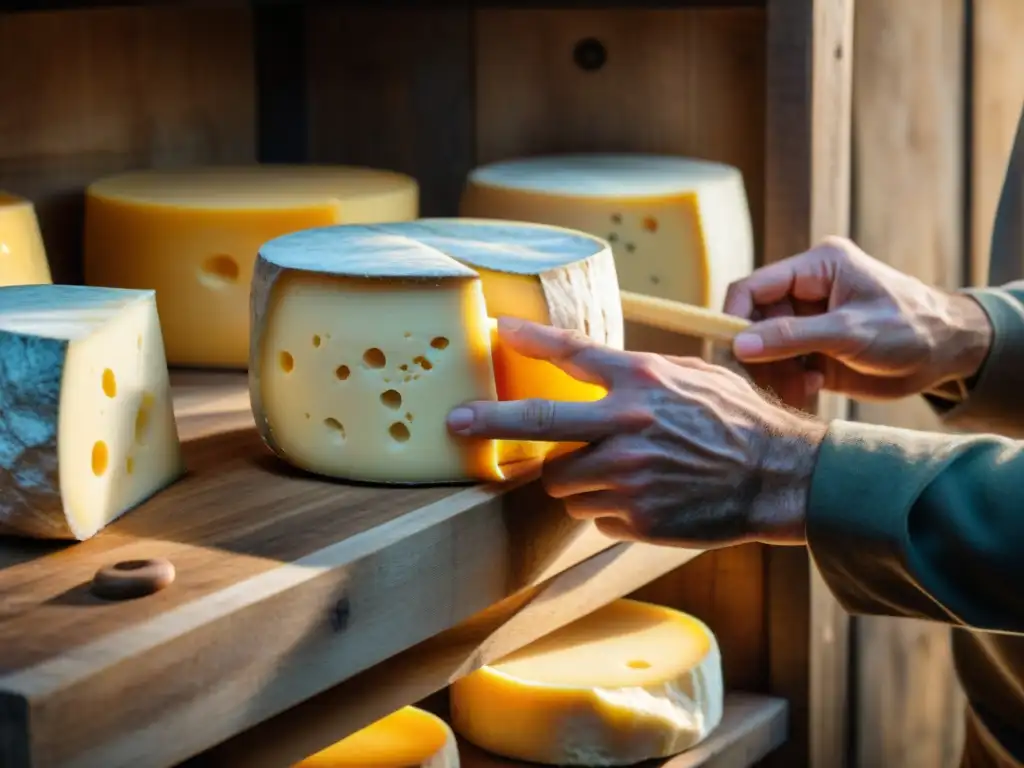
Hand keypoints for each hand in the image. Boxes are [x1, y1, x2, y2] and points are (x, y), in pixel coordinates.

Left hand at [447, 318, 827, 548]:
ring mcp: (628, 472)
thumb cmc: (737, 420)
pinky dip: (607, 509)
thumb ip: (641, 373)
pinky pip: (592, 514)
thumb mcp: (694, 376)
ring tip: (623, 472)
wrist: (778, 476)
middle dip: (489, 421)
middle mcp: (627, 423)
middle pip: (539, 422)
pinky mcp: (634, 514)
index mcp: (642, 380)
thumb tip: (595, 369)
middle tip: (457, 424)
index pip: (573, 353)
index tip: (496, 331)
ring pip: (563, 480)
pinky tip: (645, 497)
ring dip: (578, 479)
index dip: (530, 339)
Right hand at [724, 236, 992, 408]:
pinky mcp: (812, 351)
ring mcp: (807, 323)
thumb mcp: (850, 332)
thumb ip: (792, 337)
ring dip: (772, 375)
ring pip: (764, 350)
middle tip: (762, 384)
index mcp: (815, 268)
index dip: (733, 318)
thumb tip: (739, 344)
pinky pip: (781, 368)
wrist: (949, 355)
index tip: (730, 353)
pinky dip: (786, 384)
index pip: (752, 287)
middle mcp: (805, 292)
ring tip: (796, 391)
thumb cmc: (912, 328)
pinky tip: (807, 392)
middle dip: (756, 356)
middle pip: (753, 323)